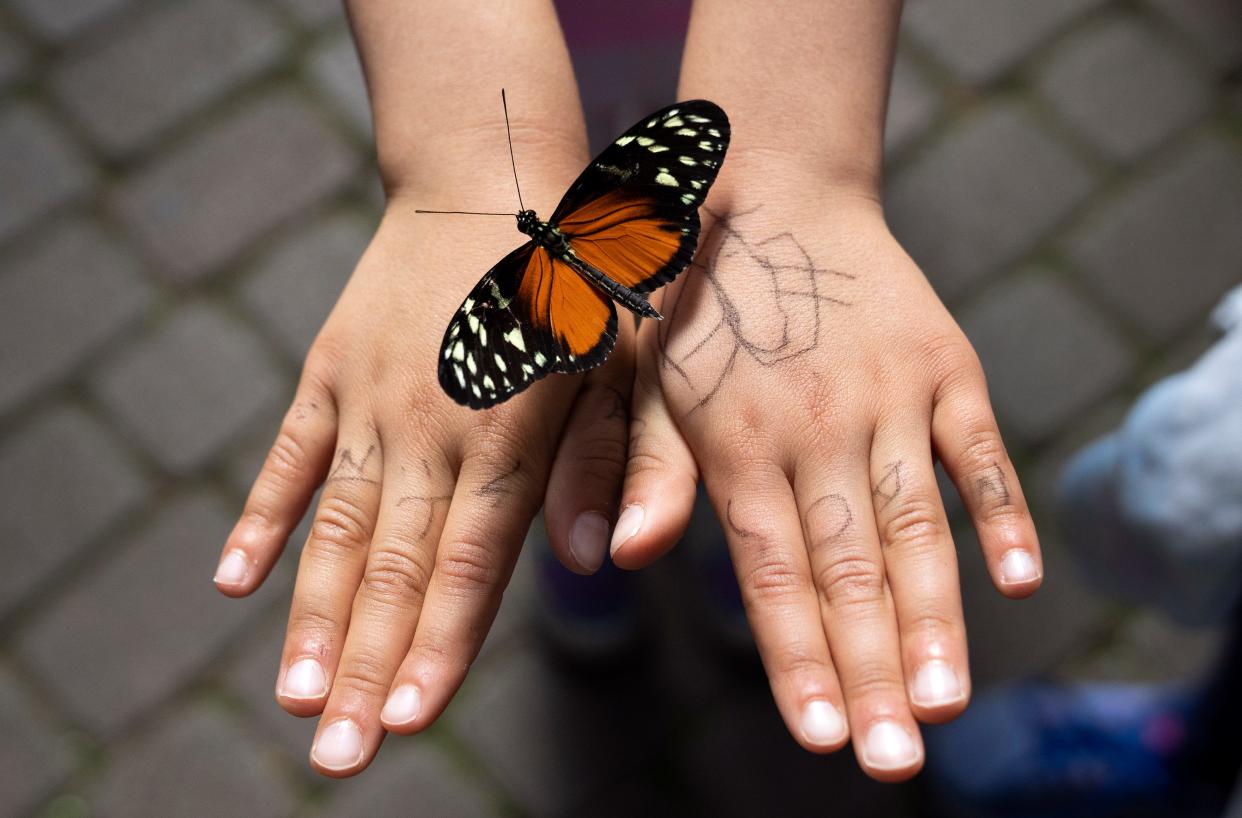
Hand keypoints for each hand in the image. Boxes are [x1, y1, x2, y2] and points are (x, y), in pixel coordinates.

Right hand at [211, 164, 634, 776]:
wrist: (493, 173)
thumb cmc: (580, 279)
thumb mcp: (624, 361)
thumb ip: (611, 460)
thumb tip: (599, 561)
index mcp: (510, 430)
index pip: (471, 562)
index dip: (438, 646)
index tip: (403, 723)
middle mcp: (432, 424)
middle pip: (397, 567)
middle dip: (368, 668)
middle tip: (335, 760)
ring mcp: (371, 398)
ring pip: (337, 528)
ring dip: (314, 617)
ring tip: (292, 700)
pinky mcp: (329, 369)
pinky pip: (290, 454)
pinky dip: (261, 517)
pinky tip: (232, 582)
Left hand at [612, 185, 1042, 781]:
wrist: (775, 187)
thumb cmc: (691, 299)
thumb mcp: (637, 371)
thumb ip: (639, 465)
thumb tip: (616, 556)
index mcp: (738, 438)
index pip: (773, 572)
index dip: (797, 659)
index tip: (821, 737)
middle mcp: (819, 425)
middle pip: (850, 568)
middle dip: (871, 671)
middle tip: (893, 762)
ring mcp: (892, 394)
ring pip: (918, 524)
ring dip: (936, 618)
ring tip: (947, 702)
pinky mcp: (946, 363)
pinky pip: (982, 450)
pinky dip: (1003, 514)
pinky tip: (1020, 583)